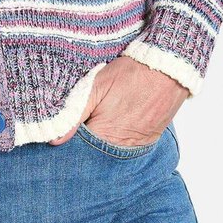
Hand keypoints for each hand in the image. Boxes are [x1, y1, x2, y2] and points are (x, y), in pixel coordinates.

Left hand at [48, 55, 189, 146]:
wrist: (167, 68)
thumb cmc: (130, 74)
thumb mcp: (96, 86)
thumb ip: (75, 113)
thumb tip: (55, 140)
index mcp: (105, 136)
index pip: (79, 150)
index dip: (70, 141)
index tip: (64, 131)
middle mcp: (123, 148)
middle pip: (95, 154)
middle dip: (85, 144)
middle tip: (81, 124)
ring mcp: (138, 146)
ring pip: (111, 151)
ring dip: (101, 141)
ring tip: (99, 121)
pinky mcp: (148, 140)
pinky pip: (127, 147)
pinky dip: (117, 139)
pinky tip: (113, 123)